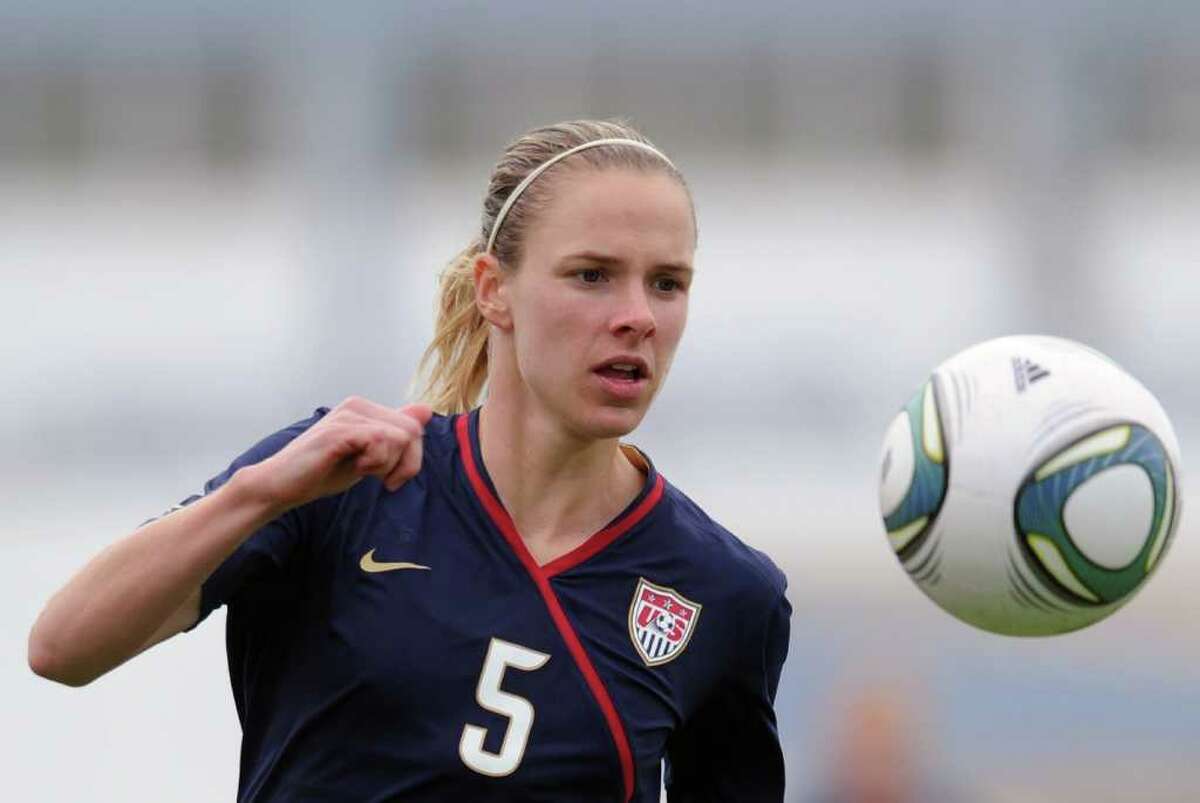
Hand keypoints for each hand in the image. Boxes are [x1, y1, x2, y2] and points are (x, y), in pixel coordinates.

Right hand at [248, 397, 433, 510]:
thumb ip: (394, 435)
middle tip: (383, 481)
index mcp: (365, 409)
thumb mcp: (367, 456)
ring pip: (400, 437)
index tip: (392, 479)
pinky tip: (356, 469)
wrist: (281, 486)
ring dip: (386, 464)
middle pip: (412, 430)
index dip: (412, 458)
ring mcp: (348, 415)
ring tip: (363, 471)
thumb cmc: (321, 473)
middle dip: (406, 463)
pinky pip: (380, 442)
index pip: (414, 426)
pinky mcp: (339, 430)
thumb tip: (426, 409)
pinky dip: (375, 463)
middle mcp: (358, 405)